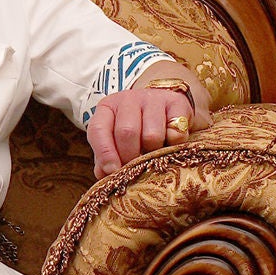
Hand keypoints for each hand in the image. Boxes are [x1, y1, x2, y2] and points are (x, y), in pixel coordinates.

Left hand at [87, 75, 208, 172]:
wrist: (164, 104)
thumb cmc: (136, 126)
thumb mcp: (115, 138)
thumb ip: (106, 157)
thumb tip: (103, 176)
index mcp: (107, 108)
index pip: (99, 129)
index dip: (105, 153)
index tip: (113, 171)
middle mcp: (128, 99)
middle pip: (127, 132)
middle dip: (131, 157)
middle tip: (136, 169)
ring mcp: (153, 98)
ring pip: (152, 135)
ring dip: (154, 152)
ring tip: (153, 154)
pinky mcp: (177, 103)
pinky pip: (176, 133)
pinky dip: (174, 145)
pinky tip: (170, 143)